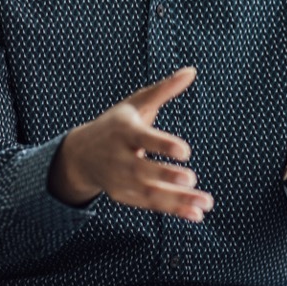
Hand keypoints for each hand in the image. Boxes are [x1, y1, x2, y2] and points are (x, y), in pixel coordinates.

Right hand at [48, 67, 213, 221]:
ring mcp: (121, 180)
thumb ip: (164, 90)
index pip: (144, 139)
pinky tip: (196, 214)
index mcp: (124, 132)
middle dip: (168, 177)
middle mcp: (120, 158)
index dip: (163, 146)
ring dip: (179, 201)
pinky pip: (151, 205)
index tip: (185, 152)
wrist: (80, 154)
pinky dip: (174, 211)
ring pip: (151, 193)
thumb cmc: (116, 124)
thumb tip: (191, 71)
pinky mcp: (125, 196)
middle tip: (192, 179)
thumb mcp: (136, 103)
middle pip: (145, 171)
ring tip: (206, 203)